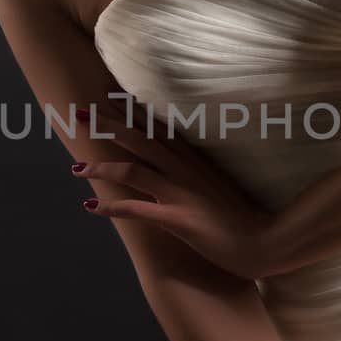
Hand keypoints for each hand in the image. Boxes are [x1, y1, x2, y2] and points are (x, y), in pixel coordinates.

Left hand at [73, 102, 276, 279]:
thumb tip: (179, 168)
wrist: (266, 242)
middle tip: (76, 112)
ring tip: (74, 167)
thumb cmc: (243, 218)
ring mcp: (180, 193)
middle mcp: (184, 171)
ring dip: (100, 167)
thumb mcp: (218, 186)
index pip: (156, 128)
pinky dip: (111, 206)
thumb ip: (197, 174)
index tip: (106, 98)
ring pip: (132, 170)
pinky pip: (136, 209)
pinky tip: (91, 205)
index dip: (130, 112)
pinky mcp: (178, 219)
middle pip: (138, 138)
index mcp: (194, 160)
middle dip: (105, 124)